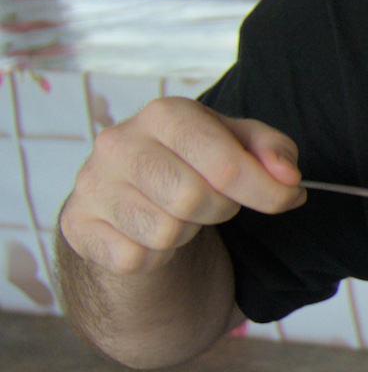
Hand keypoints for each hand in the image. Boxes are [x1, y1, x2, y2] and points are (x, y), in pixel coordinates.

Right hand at [57, 98, 303, 276]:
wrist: (134, 199)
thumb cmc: (197, 167)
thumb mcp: (241, 146)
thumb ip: (273, 151)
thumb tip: (287, 176)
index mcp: (165, 114)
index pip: (224, 164)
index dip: (265, 191)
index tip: (287, 199)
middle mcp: (118, 143)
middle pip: (194, 200)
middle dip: (219, 210)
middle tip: (214, 203)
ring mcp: (91, 184)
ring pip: (163, 232)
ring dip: (185, 234)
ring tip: (178, 214)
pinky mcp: (76, 225)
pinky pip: (134, 258)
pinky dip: (155, 257)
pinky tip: (150, 234)